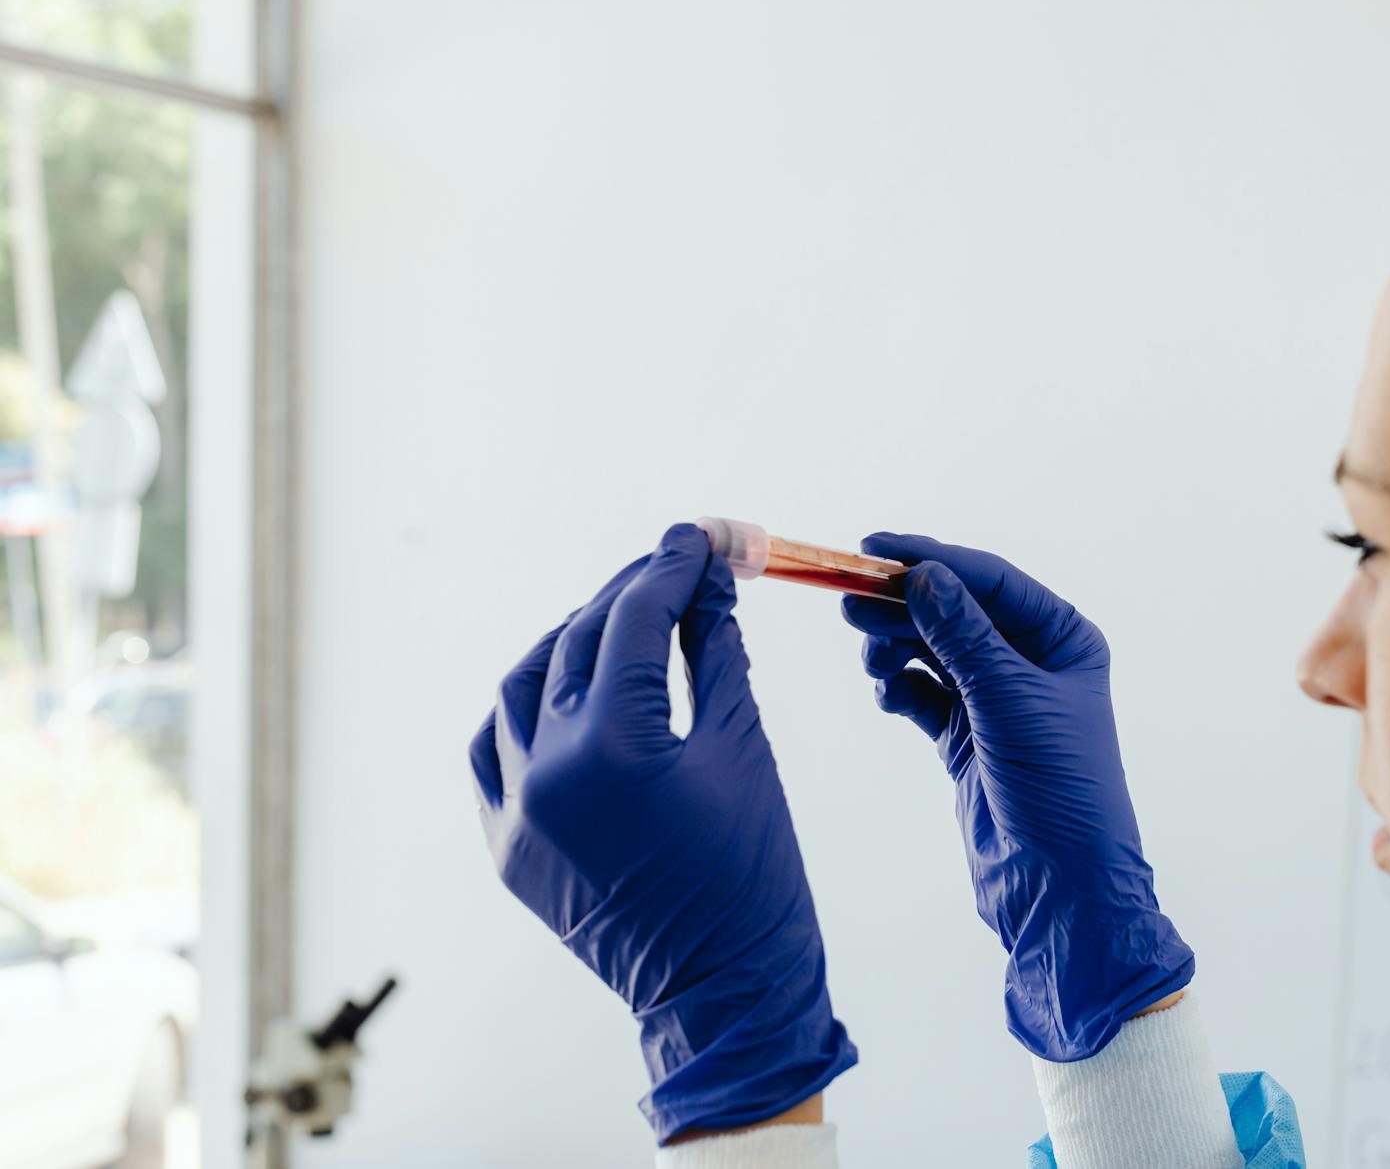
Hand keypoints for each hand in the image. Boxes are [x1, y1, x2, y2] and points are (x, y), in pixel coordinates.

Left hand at [470, 523, 856, 1142]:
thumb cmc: (756, 878)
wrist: (724, 995)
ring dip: (572, 639)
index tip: (702, 534)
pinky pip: (493, 749)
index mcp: (615, 747)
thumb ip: (719, 655)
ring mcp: (514, 812)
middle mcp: (546, 772)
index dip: (674, 565)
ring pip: (522, 685)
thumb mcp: (747, 752)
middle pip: (580, 641)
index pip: (636, 619)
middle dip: (633, 592)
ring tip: (623, 619)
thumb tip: (710, 585)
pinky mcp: (504, 846)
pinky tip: (565, 687)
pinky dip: (526, 706)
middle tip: (679, 564)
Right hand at [842, 533, 1192, 1060]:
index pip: (990, 581)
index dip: (932, 560)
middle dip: (904, 604)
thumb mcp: (1009, 701)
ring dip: (896, 646)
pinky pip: (923, 696)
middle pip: (955, 612)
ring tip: (869, 658)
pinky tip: (887, 695)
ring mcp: (998, 702)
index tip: (874, 548)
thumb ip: (963, 635)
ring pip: (933, 651)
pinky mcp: (967, 740)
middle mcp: (1033, 664)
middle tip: (850, 601)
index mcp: (1064, 640)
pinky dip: (900, 690)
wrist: (1060, 890)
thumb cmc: (1059, 790)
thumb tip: (923, 574)